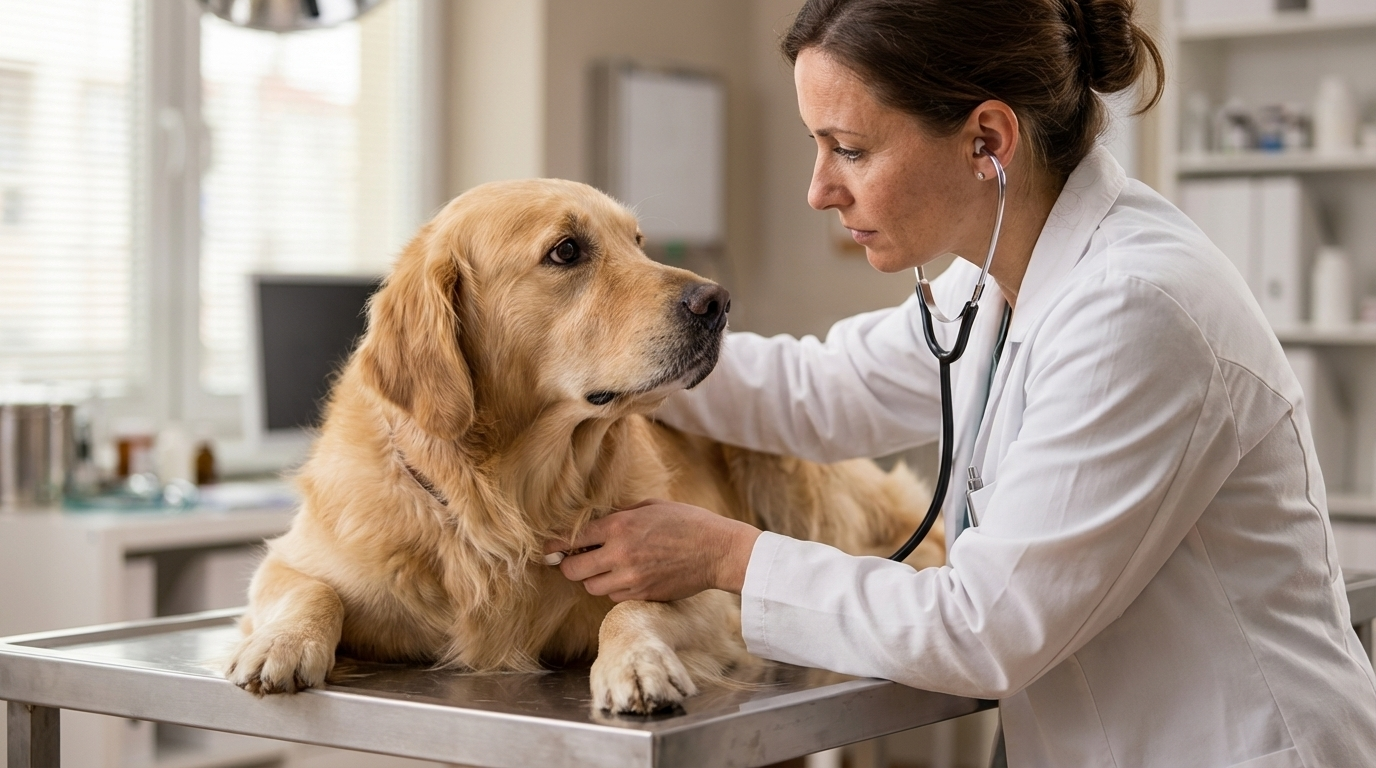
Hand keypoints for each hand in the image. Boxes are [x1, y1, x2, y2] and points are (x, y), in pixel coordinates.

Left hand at [545, 500, 761, 601]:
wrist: (717, 551)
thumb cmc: (688, 522)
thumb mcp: (651, 507)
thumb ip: (620, 515)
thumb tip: (596, 522)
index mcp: (619, 527)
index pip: (572, 538)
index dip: (556, 544)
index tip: (548, 548)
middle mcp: (620, 555)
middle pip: (573, 570)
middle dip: (570, 565)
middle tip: (576, 559)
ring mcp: (630, 579)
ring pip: (592, 587)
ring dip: (594, 577)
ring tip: (608, 565)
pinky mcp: (642, 595)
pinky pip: (614, 596)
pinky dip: (614, 588)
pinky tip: (628, 575)